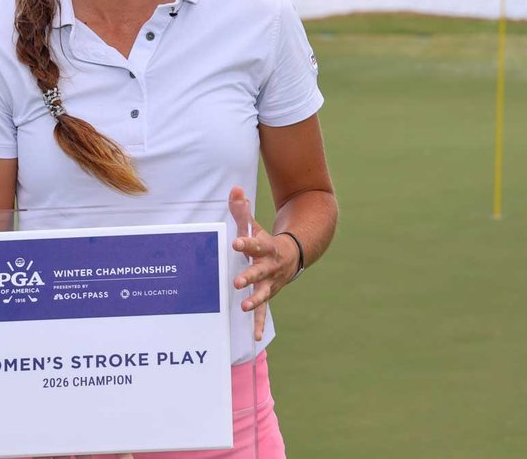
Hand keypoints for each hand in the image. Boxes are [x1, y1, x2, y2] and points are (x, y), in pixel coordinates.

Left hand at [228, 186, 299, 341]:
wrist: (292, 256)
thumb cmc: (265, 241)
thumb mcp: (254, 226)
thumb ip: (242, 210)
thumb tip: (234, 189)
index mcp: (266, 247)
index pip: (255, 243)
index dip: (246, 242)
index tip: (235, 242)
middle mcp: (270, 266)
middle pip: (260, 270)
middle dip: (250, 276)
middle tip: (237, 281)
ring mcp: (271, 282)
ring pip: (264, 292)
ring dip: (255, 300)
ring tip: (243, 307)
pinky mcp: (269, 294)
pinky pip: (265, 311)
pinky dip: (260, 323)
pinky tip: (256, 336)